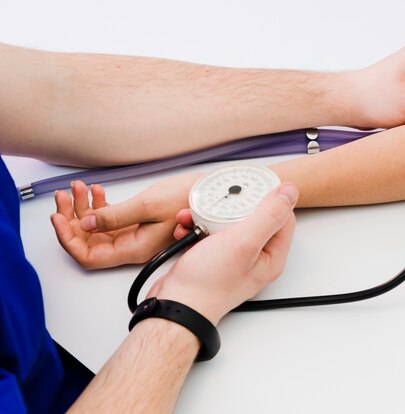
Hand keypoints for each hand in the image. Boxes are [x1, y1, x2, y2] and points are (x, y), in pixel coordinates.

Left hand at [50, 173, 203, 268]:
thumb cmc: (188, 200)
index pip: (89, 256)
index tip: (58, 218)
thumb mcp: (147, 205)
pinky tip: (97, 191)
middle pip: (89, 242)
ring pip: (97, 228)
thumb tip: (85, 223)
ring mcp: (134, 235)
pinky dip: (98, 205)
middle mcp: (132, 246)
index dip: (69, 240)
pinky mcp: (138, 223)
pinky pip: (110, 220)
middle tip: (64, 197)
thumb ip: (114, 217)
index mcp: (134, 248)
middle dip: (72, 219)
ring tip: (78, 188)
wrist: (213, 193)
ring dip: (83, 208)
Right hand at [148, 184, 298, 324]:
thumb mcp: (243, 243)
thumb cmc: (208, 284)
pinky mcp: (213, 256)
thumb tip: (289, 192)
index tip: (252, 187)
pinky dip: (197, 225)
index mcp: (270, 256)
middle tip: (221, 200)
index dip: (269, 198)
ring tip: (198, 215)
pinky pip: (210, 231)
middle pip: (254, 216)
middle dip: (234, 205)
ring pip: (229, 222)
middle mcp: (255, 257)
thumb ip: (268, 216)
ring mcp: (233, 257)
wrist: (176, 305)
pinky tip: (187, 226)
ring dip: (211, 213)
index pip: (282, 217)